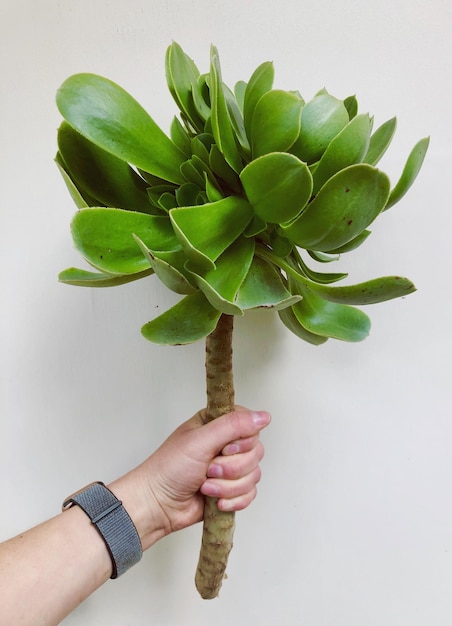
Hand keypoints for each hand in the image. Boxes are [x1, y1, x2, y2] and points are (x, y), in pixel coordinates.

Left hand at [110, 407, 269, 548]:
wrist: (158, 504)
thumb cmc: (170, 468)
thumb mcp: (201, 440)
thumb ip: (233, 425)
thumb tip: (263, 416)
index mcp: (217, 424)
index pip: (251, 425)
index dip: (242, 441)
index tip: (224, 449)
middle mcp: (226, 444)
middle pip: (255, 452)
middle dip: (232, 468)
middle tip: (209, 469)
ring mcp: (230, 467)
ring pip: (254, 475)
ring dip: (229, 487)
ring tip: (206, 486)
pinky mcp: (231, 489)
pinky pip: (250, 494)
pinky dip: (233, 500)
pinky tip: (216, 501)